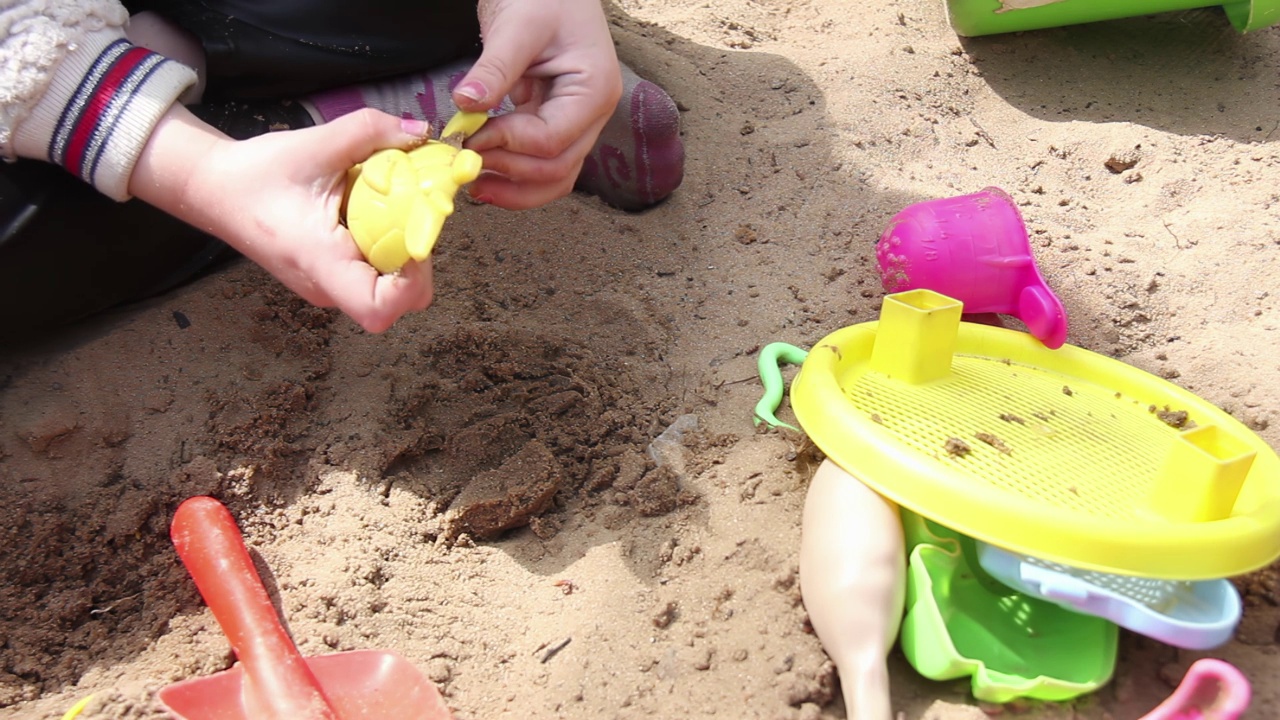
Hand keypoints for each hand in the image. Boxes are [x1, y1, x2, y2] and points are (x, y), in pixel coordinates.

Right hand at [130, 106, 435, 332]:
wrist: (213, 189)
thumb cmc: (255, 172)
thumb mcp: (316, 142)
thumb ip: (372, 131)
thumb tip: (421, 130)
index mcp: (320, 262)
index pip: (378, 310)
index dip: (409, 284)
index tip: (414, 240)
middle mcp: (326, 287)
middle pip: (397, 303)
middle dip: (418, 262)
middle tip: (414, 215)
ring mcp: (329, 287)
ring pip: (389, 289)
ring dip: (403, 252)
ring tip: (394, 209)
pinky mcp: (331, 277)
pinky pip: (373, 274)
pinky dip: (387, 247)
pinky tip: (376, 213)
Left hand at [453, 0, 622, 208]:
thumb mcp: (518, 25)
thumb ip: (495, 68)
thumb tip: (467, 105)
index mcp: (594, 90)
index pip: (551, 140)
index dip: (507, 143)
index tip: (468, 134)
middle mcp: (592, 114)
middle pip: (557, 168)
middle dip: (509, 171)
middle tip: (465, 161)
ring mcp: (577, 123)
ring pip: (554, 177)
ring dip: (514, 188)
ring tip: (473, 184)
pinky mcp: (556, 123)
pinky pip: (542, 163)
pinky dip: (515, 176)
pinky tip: (485, 174)